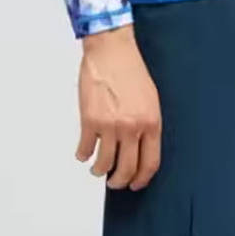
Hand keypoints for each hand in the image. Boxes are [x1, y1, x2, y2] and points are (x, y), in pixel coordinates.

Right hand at [75, 24, 161, 190]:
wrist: (112, 51)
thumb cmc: (131, 70)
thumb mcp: (150, 99)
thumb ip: (147, 125)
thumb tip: (141, 148)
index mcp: (151, 122)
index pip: (149, 163)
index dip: (141, 179)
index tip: (136, 184)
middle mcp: (132, 127)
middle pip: (127, 169)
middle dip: (119, 181)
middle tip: (115, 182)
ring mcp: (110, 125)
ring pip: (104, 164)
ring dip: (99, 171)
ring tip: (98, 169)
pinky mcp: (90, 120)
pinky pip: (85, 149)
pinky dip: (83, 154)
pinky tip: (84, 152)